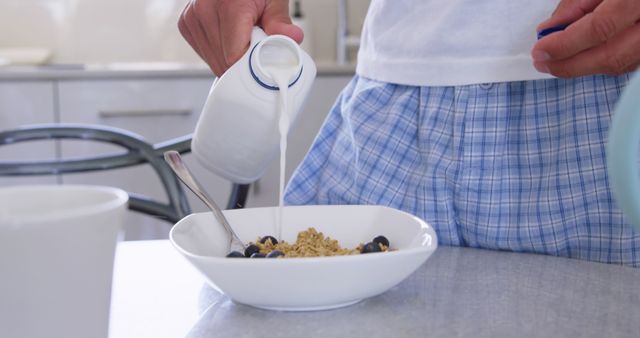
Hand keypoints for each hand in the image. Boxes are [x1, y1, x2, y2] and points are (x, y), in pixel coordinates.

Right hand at [178, 0, 302, 75]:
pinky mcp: (186, 25)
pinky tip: (229, 39)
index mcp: (228, 5)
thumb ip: (280, 21)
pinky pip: (206, 55)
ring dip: (231, 59)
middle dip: (244, 62)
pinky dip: (220, 54)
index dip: (252, 65)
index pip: (234, 56)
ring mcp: (192, 19)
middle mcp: (204, 11)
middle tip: (255, 43)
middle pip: (224, 62)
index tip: (264, 62)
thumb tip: (292, 37)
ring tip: (242, 37)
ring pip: (214, 62)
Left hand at [531, 0, 639, 77]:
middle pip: (613, 56)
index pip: (601, 28)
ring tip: (556, 61)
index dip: (566, 44)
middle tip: (543, 62)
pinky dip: (605, 61)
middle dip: (571, 65)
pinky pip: (632, 60)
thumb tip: (549, 29)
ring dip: (585, 66)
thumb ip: (576, 3)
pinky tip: (583, 56)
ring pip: (623, 63)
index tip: (539, 50)